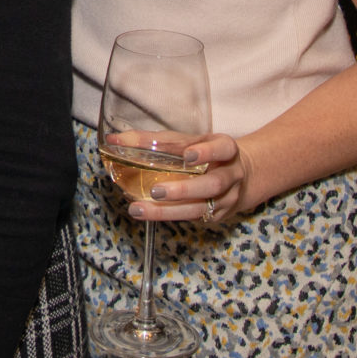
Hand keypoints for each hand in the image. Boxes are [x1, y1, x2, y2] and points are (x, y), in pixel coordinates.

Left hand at [119, 132, 251, 223]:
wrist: (242, 176)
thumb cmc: (205, 152)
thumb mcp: (188, 140)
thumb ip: (155, 139)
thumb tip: (114, 140)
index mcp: (226, 150)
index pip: (221, 148)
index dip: (207, 152)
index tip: (188, 155)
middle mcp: (231, 175)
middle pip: (212, 184)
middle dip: (184, 189)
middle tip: (157, 191)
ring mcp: (226, 199)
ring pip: (201, 208)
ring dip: (169, 210)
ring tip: (141, 209)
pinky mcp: (218, 216)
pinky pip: (194, 218)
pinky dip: (170, 216)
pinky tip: (149, 214)